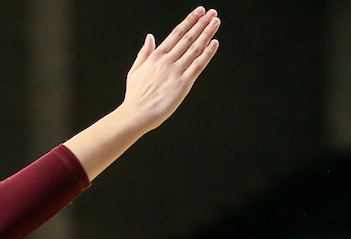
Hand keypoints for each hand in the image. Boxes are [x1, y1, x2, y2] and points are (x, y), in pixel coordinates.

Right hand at [119, 7, 220, 133]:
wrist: (137, 114)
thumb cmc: (136, 96)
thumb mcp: (135, 70)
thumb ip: (144, 52)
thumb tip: (150, 37)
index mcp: (156, 56)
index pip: (176, 33)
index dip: (189, 21)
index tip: (198, 12)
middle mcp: (167, 61)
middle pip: (188, 37)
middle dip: (201, 23)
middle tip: (212, 13)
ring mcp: (176, 72)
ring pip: (195, 48)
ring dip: (207, 33)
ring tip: (215, 22)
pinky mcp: (183, 84)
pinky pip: (198, 66)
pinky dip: (207, 54)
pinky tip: (214, 43)